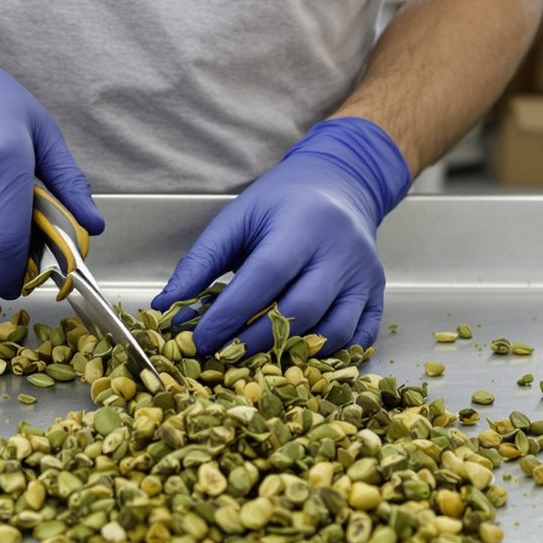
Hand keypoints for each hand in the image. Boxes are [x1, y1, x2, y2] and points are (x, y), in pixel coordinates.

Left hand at [153, 118, 409, 353]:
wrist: (340, 184)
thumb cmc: (282, 202)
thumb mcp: (237, 219)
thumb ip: (201, 262)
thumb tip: (167, 306)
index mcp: (302, 224)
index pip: (265, 277)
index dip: (232, 313)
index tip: (201, 339)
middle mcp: (340, 251)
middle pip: (301, 309)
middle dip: (257, 340)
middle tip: (223, 355)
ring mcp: (364, 275)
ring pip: (333, 330)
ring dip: (292, 353)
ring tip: (256, 358)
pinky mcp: (376, 293)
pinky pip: (360, 337)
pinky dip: (330, 355)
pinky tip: (299, 355)